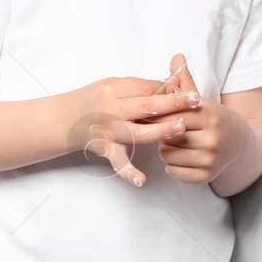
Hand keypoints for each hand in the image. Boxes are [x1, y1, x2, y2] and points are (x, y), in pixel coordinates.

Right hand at [73, 76, 197, 186]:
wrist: (66, 118)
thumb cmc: (96, 99)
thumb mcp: (116, 85)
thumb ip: (144, 86)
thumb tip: (175, 81)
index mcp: (113, 88)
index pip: (146, 87)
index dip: (169, 88)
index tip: (188, 90)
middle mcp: (109, 108)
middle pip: (145, 106)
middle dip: (173, 103)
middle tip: (195, 102)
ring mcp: (106, 129)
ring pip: (137, 132)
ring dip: (161, 130)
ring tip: (181, 128)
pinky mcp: (104, 148)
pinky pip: (117, 161)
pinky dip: (128, 172)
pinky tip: (142, 180)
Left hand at [156, 55, 246, 184]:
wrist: (241, 145)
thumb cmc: (215, 120)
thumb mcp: (201, 101)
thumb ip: (185, 81)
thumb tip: (176, 57)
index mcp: (210, 114)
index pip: (172, 113)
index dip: (159, 114)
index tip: (150, 113)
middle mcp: (212, 137)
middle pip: (168, 134)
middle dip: (162, 132)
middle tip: (164, 129)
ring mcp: (210, 158)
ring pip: (167, 154)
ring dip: (165, 149)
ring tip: (174, 142)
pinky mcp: (206, 176)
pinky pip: (173, 171)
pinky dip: (172, 165)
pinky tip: (180, 156)